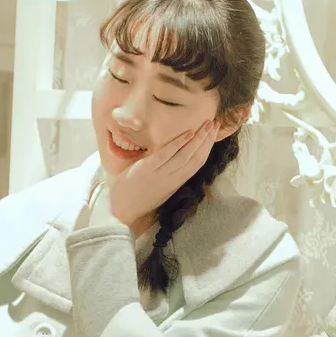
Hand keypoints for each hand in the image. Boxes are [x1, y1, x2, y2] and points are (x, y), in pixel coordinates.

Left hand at [106, 117, 218, 231]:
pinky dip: (178, 143)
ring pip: (185, 155)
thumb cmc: (135, 199)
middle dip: (207, 140)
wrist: (119, 212)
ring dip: (199, 139)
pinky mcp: (147, 170)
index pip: (197, 164)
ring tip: (207, 124)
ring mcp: (160, 175)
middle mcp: (172, 180)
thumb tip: (173, 158)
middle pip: (196, 158)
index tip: (214, 135)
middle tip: (216, 124)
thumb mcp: (158, 188)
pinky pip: (166, 155)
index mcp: (175, 183)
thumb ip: (167, 174)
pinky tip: (188, 133)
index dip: (207, 148)